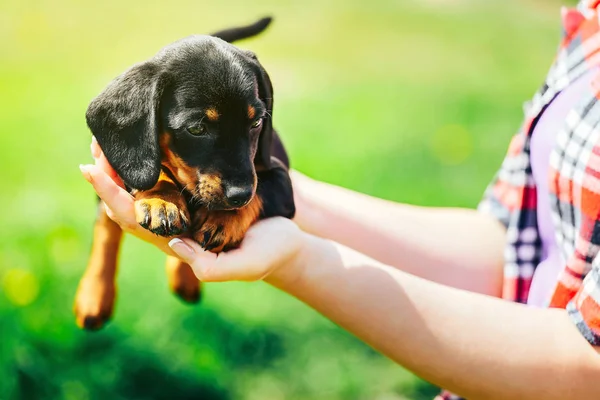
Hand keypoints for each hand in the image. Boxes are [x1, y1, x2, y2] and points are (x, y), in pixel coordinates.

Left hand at [80, 138, 307, 283]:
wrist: (287, 247)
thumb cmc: (269, 255)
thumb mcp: (246, 265)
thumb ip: (211, 266)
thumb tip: (174, 245)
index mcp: (180, 245)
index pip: (134, 220)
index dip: (111, 194)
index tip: (92, 168)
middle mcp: (175, 231)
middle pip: (128, 205)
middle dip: (108, 177)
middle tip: (96, 143)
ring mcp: (185, 217)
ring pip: (143, 194)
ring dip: (125, 170)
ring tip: (111, 143)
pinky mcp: (198, 205)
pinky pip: (164, 186)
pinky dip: (148, 168)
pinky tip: (146, 149)